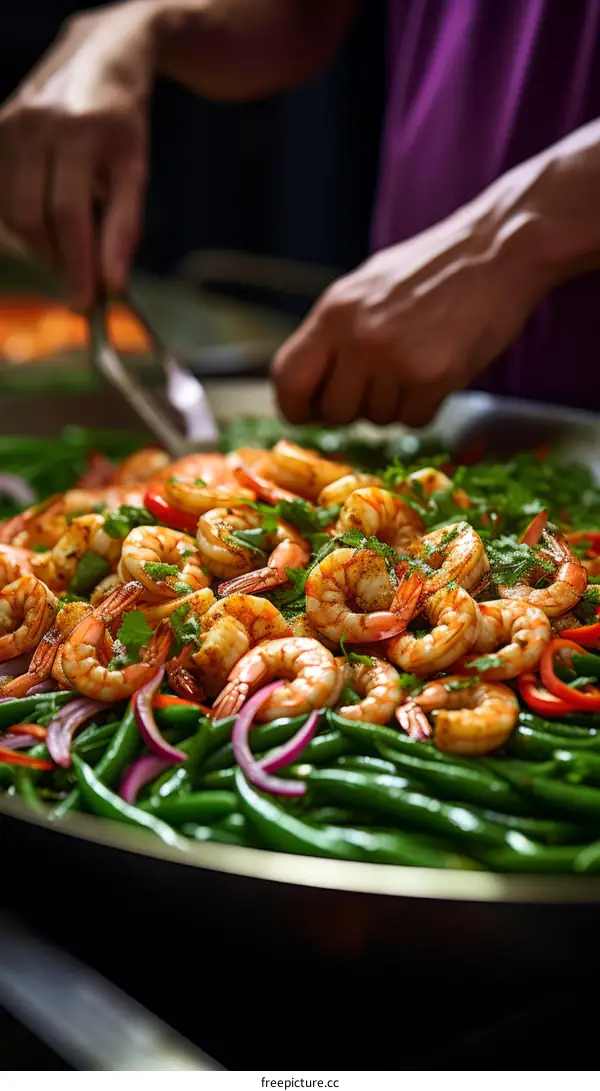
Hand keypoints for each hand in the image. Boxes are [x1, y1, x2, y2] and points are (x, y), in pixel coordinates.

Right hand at [0, 3, 155, 308]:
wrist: (100, 58)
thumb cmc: (123, 123)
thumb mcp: (136, 169)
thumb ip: (125, 226)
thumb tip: (114, 285)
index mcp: (77, 131)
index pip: (68, 213)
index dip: (76, 262)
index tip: (88, 301)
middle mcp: (35, 124)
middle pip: (34, 217)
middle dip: (57, 260)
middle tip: (82, 285)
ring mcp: (9, 124)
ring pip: (13, 212)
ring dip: (42, 245)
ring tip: (72, 251)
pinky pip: (2, 197)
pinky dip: (26, 223)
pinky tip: (51, 225)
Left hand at [272, 200, 545, 426]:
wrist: (498, 250)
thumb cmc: (432, 268)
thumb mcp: (365, 288)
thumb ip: (334, 333)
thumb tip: (309, 383)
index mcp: (333, 313)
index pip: (288, 379)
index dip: (296, 406)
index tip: (311, 412)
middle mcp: (358, 339)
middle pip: (334, 411)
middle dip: (354, 408)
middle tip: (380, 384)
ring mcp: (395, 360)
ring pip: (377, 419)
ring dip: (394, 404)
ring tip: (416, 363)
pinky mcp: (433, 378)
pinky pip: (414, 420)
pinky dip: (425, 407)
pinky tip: (438, 373)